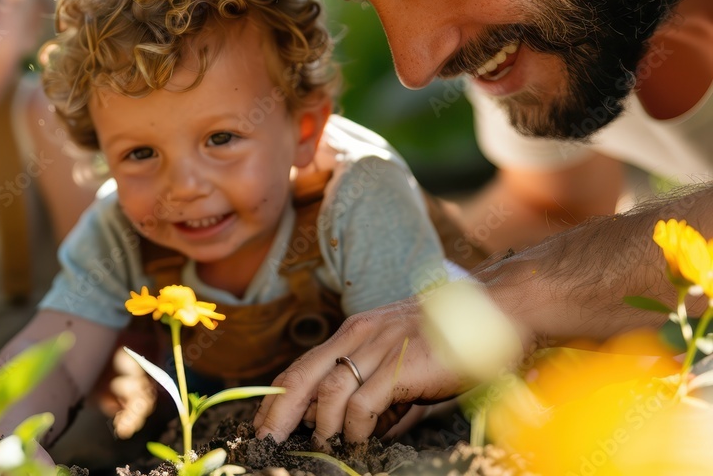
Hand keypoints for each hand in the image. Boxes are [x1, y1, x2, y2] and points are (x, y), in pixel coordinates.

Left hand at [253, 298, 464, 446]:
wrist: (495, 312)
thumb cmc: (451, 339)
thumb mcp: (401, 359)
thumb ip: (379, 391)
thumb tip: (363, 430)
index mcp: (355, 332)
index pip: (302, 364)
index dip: (277, 395)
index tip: (263, 421)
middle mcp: (359, 335)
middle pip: (302, 376)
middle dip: (278, 411)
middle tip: (266, 439)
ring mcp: (380, 347)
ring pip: (330, 392)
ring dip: (321, 425)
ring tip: (321, 446)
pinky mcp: (401, 365)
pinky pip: (364, 403)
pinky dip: (357, 428)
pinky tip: (361, 440)